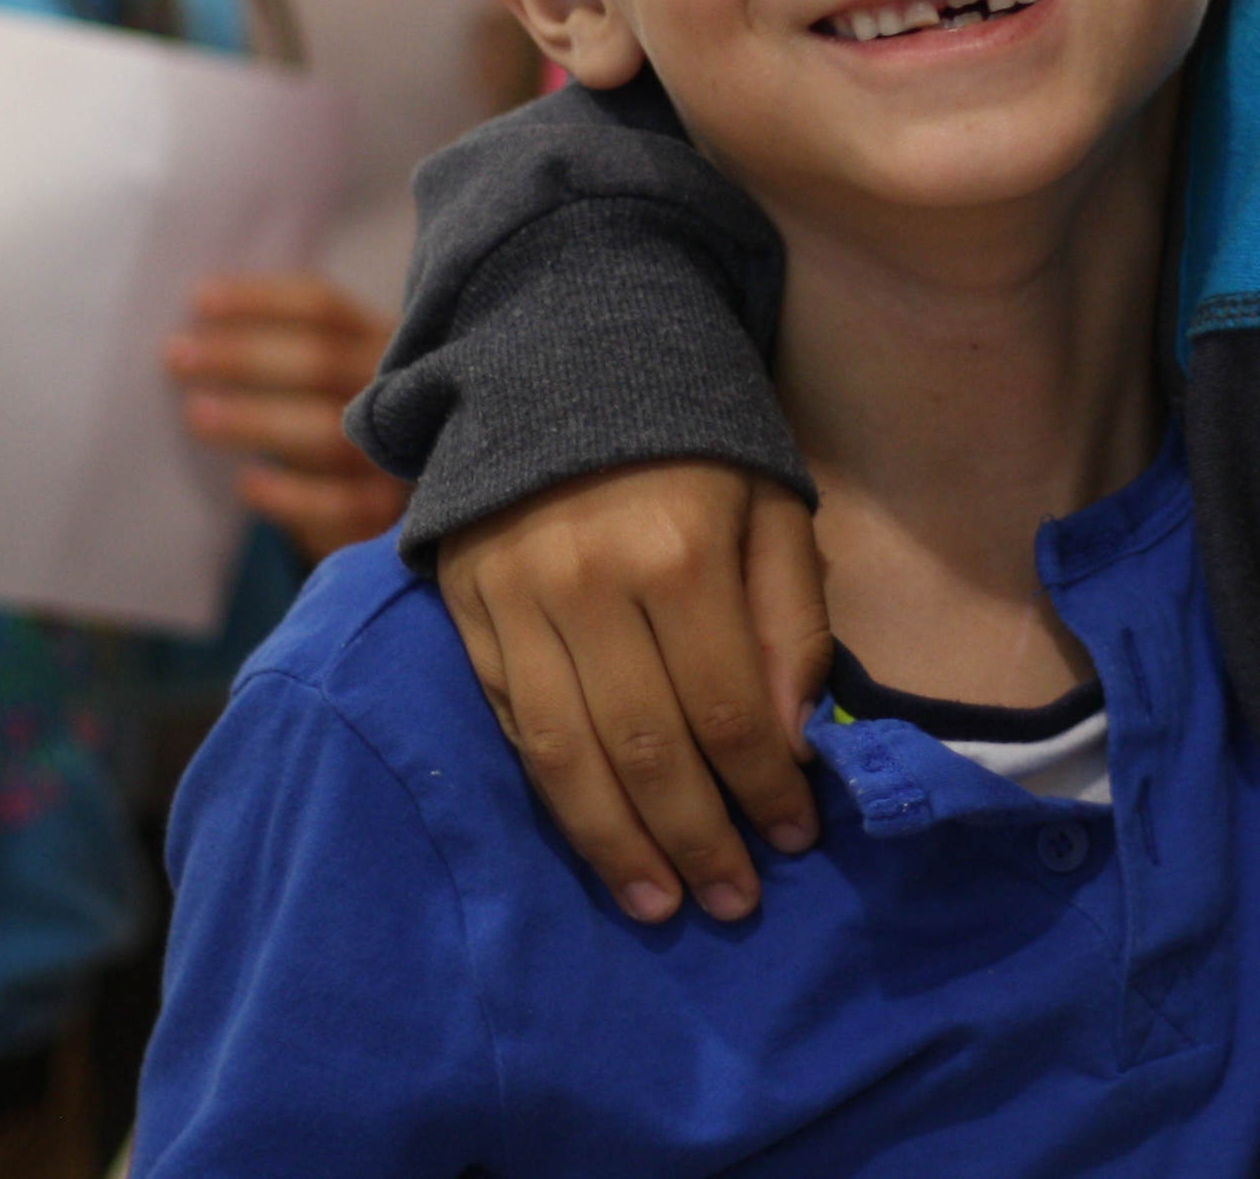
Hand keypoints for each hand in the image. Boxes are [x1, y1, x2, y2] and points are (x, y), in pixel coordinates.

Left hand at [169, 274, 408, 560]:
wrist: (384, 499)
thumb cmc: (330, 417)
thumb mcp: (320, 373)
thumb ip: (278, 345)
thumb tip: (193, 320)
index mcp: (380, 340)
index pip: (323, 307)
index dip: (260, 300)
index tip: (197, 299)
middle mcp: (396, 389)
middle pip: (323, 361)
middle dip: (243, 355)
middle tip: (176, 355)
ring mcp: (394, 451)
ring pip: (329, 431)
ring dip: (256, 420)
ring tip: (196, 414)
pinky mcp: (384, 510)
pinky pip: (339, 504)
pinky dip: (291, 494)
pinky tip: (246, 484)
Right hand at [437, 461, 828, 924]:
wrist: (565, 355)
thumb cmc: (695, 437)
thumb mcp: (773, 508)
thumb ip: (791, 625)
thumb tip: (793, 745)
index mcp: (678, 553)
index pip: (728, 712)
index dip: (764, 790)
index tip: (794, 839)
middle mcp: (588, 584)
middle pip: (645, 750)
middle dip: (696, 841)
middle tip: (733, 904)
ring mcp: (514, 600)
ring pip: (564, 757)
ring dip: (615, 847)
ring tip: (659, 905)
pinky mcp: (465, 608)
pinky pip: (508, 723)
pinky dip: (553, 792)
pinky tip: (591, 836)